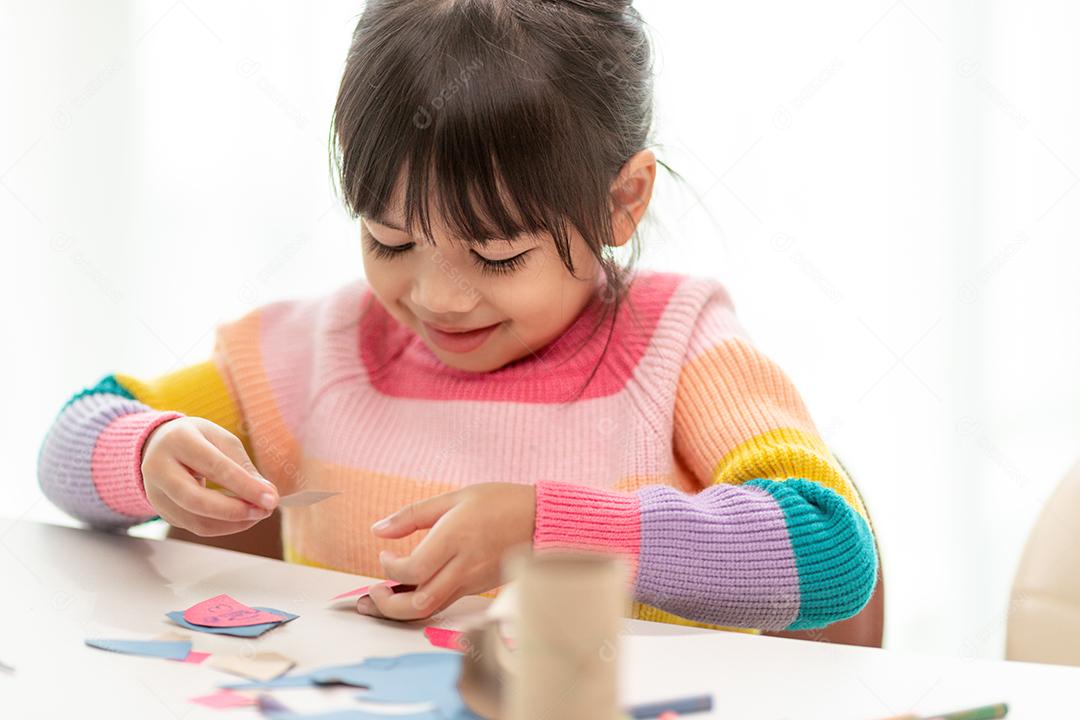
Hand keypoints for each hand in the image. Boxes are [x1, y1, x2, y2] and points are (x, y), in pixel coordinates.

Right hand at [140, 416, 278, 536]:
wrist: (158, 444)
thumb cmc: (197, 439)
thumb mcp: (221, 439)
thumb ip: (243, 467)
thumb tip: (268, 494)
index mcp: (178, 440)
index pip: (215, 467)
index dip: (245, 486)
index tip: (271, 498)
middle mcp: (158, 468)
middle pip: (197, 500)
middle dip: (236, 511)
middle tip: (266, 511)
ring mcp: (155, 492)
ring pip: (196, 521)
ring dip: (233, 523)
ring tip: (257, 513)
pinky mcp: (161, 511)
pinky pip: (194, 527)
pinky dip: (223, 526)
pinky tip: (241, 517)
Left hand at [360, 483, 535, 620]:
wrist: (543, 520)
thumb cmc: (501, 503)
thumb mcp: (456, 497)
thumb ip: (414, 514)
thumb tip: (378, 529)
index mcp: (455, 538)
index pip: (413, 569)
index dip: (390, 568)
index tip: (385, 556)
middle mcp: (464, 565)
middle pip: (418, 602)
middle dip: (387, 604)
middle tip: (373, 592)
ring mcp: (473, 581)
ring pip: (430, 609)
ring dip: (400, 610)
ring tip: (384, 598)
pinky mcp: (479, 588)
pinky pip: (444, 603)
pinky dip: (422, 602)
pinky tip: (410, 591)